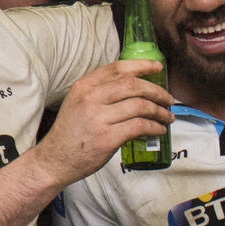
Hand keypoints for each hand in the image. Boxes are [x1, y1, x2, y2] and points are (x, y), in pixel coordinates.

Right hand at [41, 58, 171, 178]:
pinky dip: (154, 127)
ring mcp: (99, 118)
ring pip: (140, 106)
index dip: (141, 65)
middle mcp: (91, 98)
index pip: (117, 68)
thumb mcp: (78, 103)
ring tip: (167, 117)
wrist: (55, 160)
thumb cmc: (70, 133)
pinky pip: (140, 126)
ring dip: (160, 111)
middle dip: (157, 91)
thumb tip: (134, 87)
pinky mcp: (108, 138)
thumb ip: (100, 92)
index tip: (157, 67)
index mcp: (84, 86)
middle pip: (133, 85)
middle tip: (168, 99)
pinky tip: (159, 130)